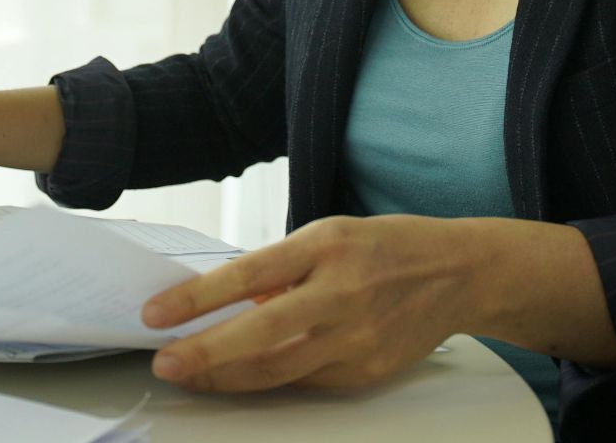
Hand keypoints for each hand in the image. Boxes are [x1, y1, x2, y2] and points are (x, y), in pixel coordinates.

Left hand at [139, 214, 474, 391]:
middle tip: (165, 361)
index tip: (156, 313)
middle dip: (204, 353)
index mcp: (326, 247)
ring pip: (277, 370)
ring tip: (190, 375)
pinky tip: (240, 377)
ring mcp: (356, 338)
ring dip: (226, 377)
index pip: (248, 275)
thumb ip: (280, 268)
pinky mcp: (364, 370)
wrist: (459, 274)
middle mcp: (341, 293)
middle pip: (259, 334)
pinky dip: (267, 380)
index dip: (197, 298)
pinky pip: (304, 381)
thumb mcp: (329, 234)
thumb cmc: (387, 247)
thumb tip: (226, 302)